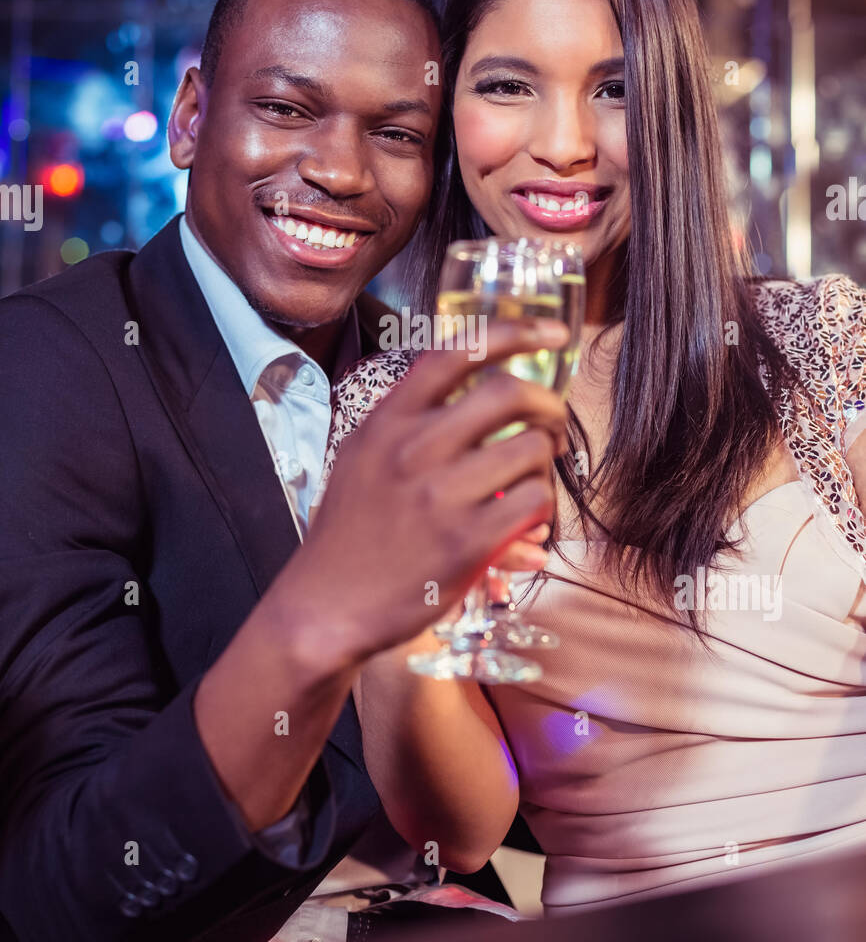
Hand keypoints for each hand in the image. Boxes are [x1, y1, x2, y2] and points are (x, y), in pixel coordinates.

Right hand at [273, 318, 568, 664]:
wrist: (324, 608)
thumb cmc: (349, 534)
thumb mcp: (361, 458)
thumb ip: (407, 422)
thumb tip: (477, 394)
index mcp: (387, 422)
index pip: (455, 353)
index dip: (513, 333)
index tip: (552, 336)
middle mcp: (412, 449)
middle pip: (509, 393)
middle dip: (549, 404)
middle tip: (552, 425)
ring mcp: (440, 494)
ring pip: (531, 449)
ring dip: (545, 465)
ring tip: (531, 485)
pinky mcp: (465, 542)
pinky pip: (534, 502)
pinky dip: (542, 509)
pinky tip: (526, 523)